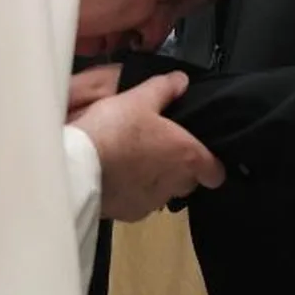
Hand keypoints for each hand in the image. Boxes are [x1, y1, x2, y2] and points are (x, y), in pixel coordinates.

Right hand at [70, 72, 225, 221]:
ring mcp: (153, 203)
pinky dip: (133, 191)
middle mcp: (175, 184)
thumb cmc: (116, 129)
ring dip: (155, 180)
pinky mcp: (130, 214)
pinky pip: (139, 201)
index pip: (215, 171)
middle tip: (159, 148)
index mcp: (186, 156)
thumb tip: (182, 80)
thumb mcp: (138, 99)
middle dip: (179, 168)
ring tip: (133, 161)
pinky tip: (116, 176)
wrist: (78, 167)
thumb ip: (164, 88)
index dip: (211, 163)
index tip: (200, 153)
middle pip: (189, 181)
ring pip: (163, 192)